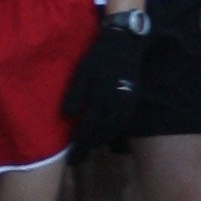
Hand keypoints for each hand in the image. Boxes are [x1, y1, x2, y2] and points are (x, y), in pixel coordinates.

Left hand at [64, 23, 145, 157]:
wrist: (125, 43)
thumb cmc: (99, 56)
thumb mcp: (83, 71)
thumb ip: (75, 93)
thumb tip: (68, 114)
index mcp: (100, 96)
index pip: (88, 126)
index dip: (79, 141)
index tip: (71, 154)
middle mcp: (114, 104)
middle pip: (101, 132)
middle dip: (89, 145)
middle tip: (79, 157)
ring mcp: (126, 103)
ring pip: (113, 129)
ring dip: (102, 140)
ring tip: (91, 147)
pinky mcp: (132, 100)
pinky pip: (123, 122)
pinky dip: (114, 131)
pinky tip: (107, 134)